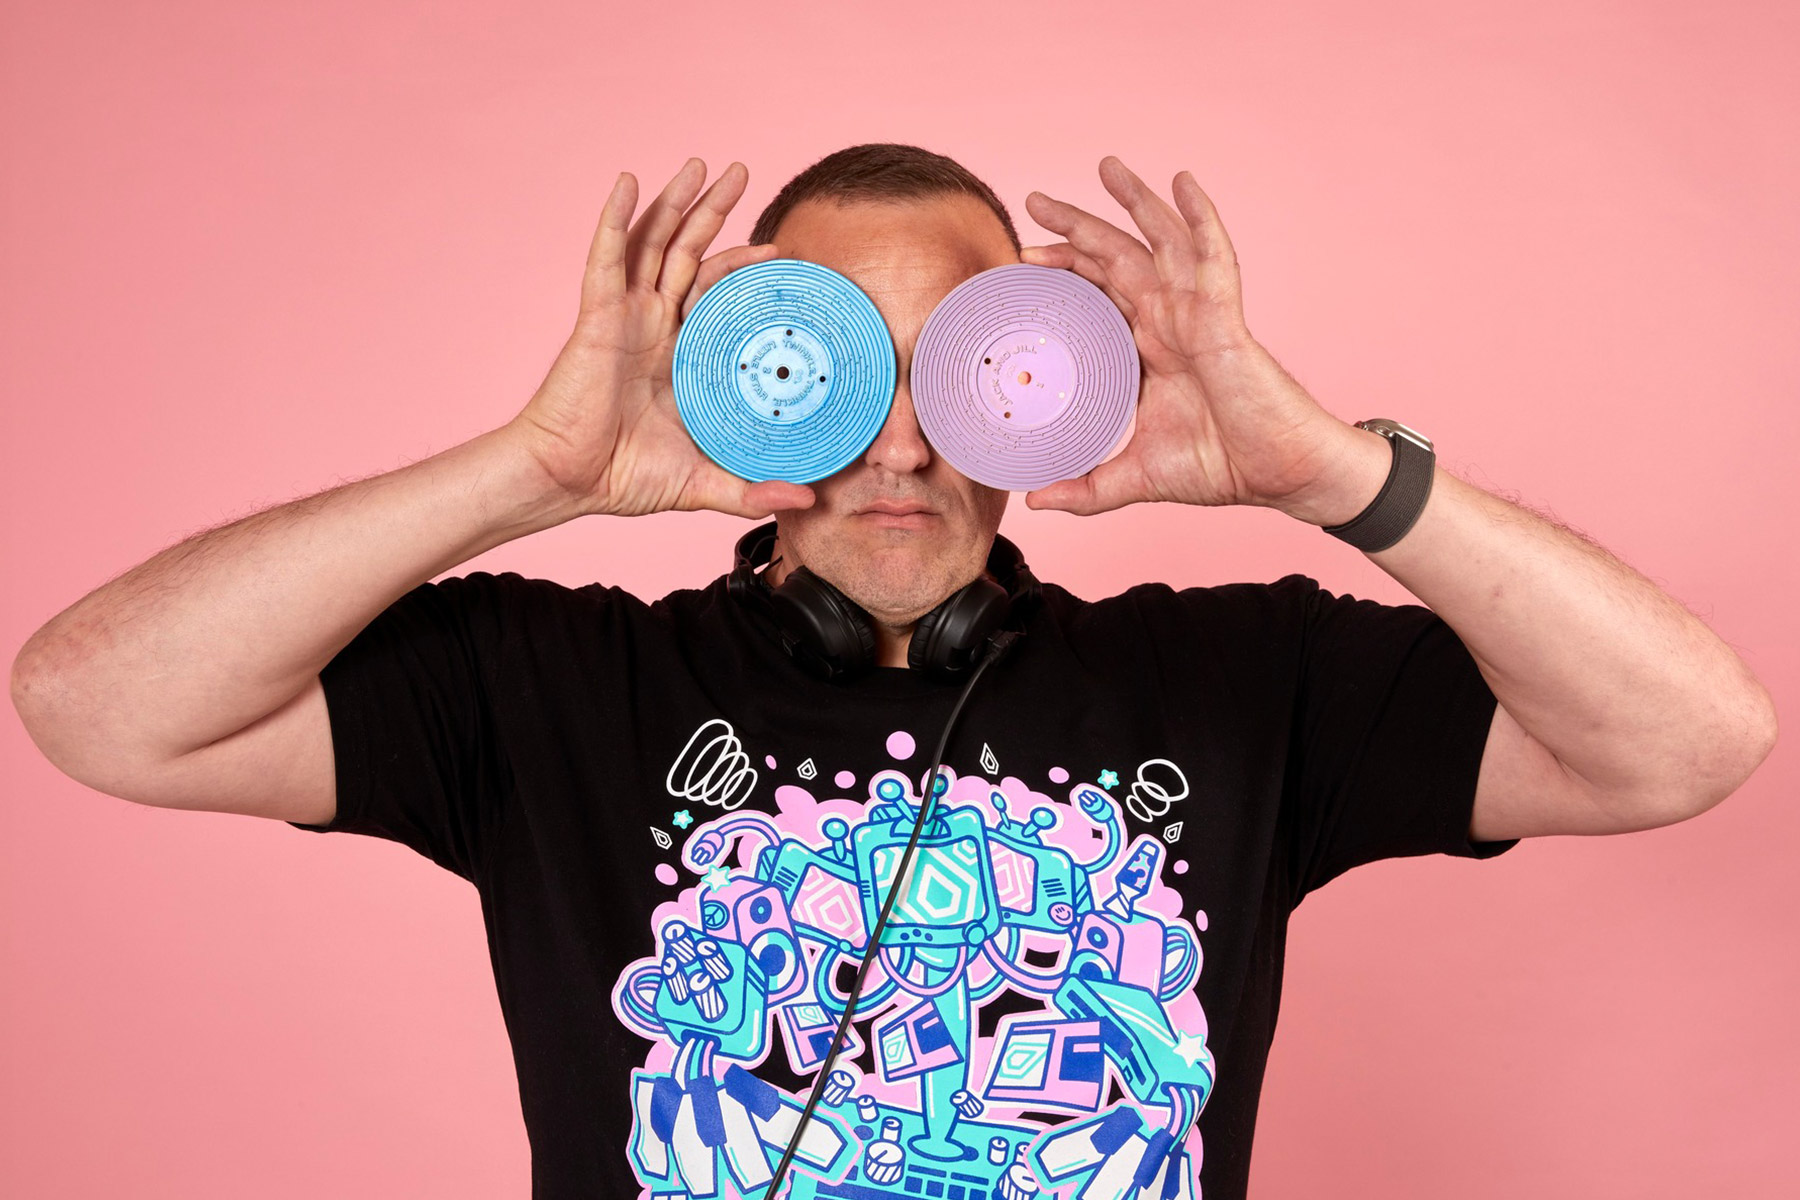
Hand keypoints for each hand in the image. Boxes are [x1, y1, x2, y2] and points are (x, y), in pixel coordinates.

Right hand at [507, 158, 816, 518]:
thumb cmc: (623, 477)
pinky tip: (629, 182)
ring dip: (675, 202)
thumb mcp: (703, 482)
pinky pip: (606, 258)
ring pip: (654, 243)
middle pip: (689, 252)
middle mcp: (654, 325)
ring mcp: (625, 316)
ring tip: (699, 163)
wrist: (568, 480)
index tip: (785, 255)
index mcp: (680, 354)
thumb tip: (807, 500)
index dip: (745, 270)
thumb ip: (752, 489)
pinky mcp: (597, 316)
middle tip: (743, 172)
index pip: (717, 294)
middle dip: (713, 211)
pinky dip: (615, 218)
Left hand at [1019, 156, 1369, 522]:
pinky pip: (1212, 255)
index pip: (1096, 295)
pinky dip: (1199, 217)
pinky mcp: (1225, 317)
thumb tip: (1033, 499)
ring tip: (1105, 167)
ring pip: (1160, 242)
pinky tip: (1183, 182)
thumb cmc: (1222, 465)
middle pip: (1116, 258)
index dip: (1061, 274)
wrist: (1279, 472)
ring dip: (1134, 202)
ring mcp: (1198, 313)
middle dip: (1076, 226)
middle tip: (1034, 202)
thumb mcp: (1135, 477)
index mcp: (1148, 347)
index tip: (1018, 263)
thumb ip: (1085, 489)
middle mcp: (1170, 321)